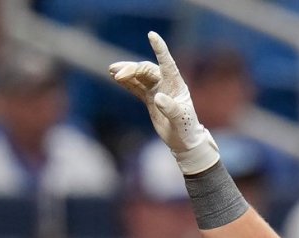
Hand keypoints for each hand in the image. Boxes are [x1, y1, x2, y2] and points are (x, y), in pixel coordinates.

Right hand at [109, 31, 219, 173]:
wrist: (184, 141)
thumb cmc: (186, 130)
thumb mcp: (180, 120)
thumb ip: (171, 109)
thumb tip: (158, 98)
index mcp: (176, 84)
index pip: (167, 63)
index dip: (160, 49)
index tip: (152, 35)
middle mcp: (166, 83)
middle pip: (146, 70)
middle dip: (132, 70)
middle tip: (118, 74)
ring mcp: (157, 90)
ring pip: (139, 76)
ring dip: (126, 72)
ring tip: (111, 71)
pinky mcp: (149, 98)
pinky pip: (136, 87)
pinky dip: (126, 82)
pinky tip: (115, 77)